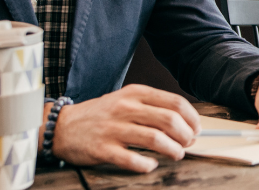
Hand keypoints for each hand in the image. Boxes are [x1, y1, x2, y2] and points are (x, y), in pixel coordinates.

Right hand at [50, 84, 200, 172]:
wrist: (62, 126)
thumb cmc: (100, 115)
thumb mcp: (125, 100)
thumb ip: (151, 107)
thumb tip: (183, 121)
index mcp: (134, 94)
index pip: (174, 102)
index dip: (191, 118)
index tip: (196, 128)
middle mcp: (125, 108)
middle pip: (169, 120)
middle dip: (185, 135)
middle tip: (188, 143)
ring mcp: (113, 129)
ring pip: (155, 139)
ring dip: (172, 150)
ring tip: (176, 154)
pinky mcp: (103, 149)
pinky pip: (133, 159)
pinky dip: (147, 164)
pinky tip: (151, 164)